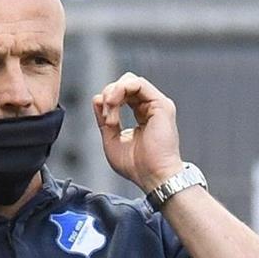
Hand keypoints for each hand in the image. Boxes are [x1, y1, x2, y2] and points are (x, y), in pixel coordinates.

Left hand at [92, 73, 183, 191]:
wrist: (153, 176)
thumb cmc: (136, 165)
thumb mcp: (111, 139)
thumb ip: (104, 119)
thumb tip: (97, 98)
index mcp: (141, 115)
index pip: (122, 95)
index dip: (108, 101)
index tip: (105, 121)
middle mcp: (150, 107)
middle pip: (124, 84)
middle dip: (109, 96)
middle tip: (106, 118)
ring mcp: (156, 104)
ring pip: (130, 81)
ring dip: (113, 94)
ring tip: (110, 114)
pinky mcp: (161, 104)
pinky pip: (138, 83)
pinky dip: (120, 91)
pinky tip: (114, 105)